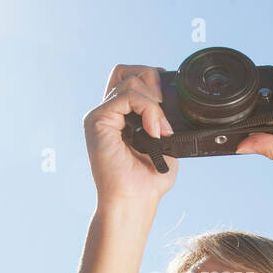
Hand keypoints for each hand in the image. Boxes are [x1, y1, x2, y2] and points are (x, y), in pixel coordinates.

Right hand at [83, 64, 178, 205]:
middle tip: (165, 108)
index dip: (153, 83)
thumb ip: (165, 120)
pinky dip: (148, 109)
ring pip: (130, 81)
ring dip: (154, 103)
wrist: (134, 201)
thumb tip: (174, 104)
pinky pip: (128, 96)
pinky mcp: (97, 120)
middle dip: (152, 80)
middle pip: (127, 71)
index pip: (133, 80)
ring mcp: (101, 115)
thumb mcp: (165, 145)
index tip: (169, 105)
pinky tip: (154, 131)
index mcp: (121, 118)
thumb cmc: (147, 181)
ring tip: (160, 130)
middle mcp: (108, 113)